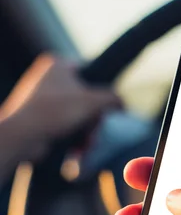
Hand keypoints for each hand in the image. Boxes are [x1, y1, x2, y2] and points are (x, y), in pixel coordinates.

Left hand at [1, 54, 119, 158]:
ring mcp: (44, 100)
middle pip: (87, 99)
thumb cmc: (53, 111)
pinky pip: (67, 127)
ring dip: (87, 132)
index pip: (91, 73)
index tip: (105, 108)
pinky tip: (78, 149)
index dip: (101, 93)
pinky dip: (74, 138)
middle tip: (94, 131)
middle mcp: (49, 79)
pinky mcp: (42, 119)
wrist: (22, 136)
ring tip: (86, 144)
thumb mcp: (92, 101)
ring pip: (78, 116)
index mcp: (58, 65)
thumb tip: (124, 103)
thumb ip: (113, 98)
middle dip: (94, 121)